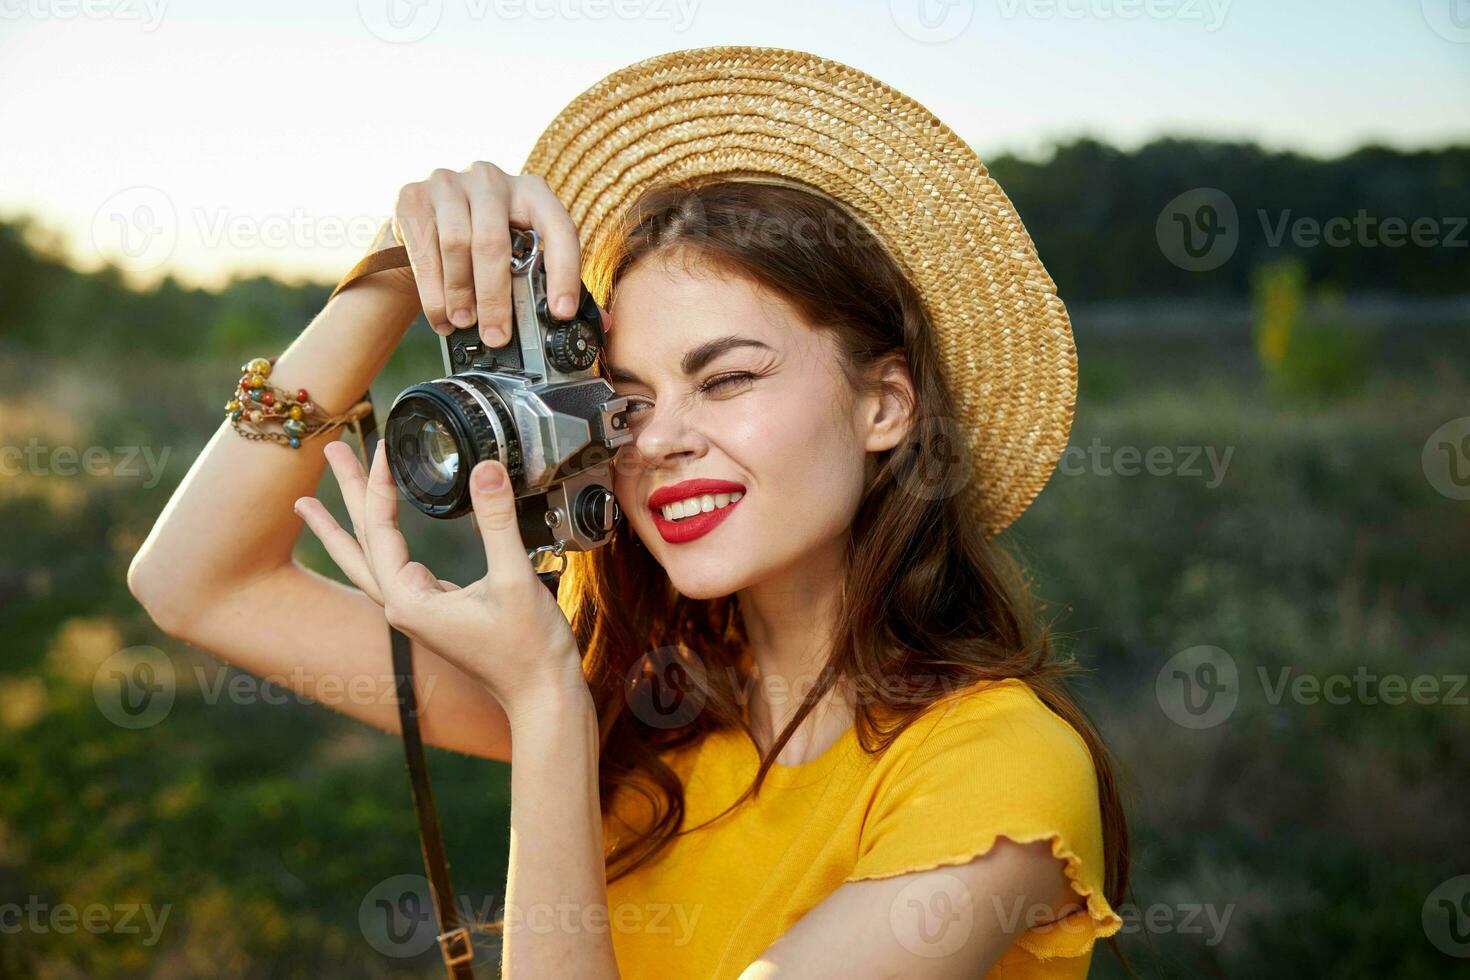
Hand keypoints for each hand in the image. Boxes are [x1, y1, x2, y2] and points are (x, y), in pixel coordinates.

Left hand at [293, 440, 586, 719]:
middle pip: (358, 542)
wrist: (541, 696)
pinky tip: (380, 536)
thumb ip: (497, 521)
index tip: (384, 443)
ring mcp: (416, 611)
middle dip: (343, 495)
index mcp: (408, 600)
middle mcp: (402, 606)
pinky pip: (392, 569)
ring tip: (309, 503)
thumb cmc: (529, 648)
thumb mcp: (514, 579)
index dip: (379, 483)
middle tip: (330, 450)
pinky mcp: (434, 612)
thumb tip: (485, 467)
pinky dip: (376, 545)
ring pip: (368, 559)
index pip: (378, 528)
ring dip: (344, 525)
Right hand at [386, 161, 582, 346]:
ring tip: (465, 324)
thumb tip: (600, 323)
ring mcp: (449, 183)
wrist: (427, 221)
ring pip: (456, 244)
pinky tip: (442, 316)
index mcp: (531, 192)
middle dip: (496, 297)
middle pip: (494, 241)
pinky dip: (433, 291)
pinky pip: (425, 249)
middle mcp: (492, 179)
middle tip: (498, 335)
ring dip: (461, 294)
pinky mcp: (412, 196)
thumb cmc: (486, 242)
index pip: (558, 228)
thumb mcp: (522, 252)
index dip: (564, 273)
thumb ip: (556, 281)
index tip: (561, 312)